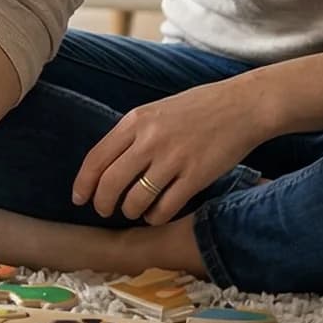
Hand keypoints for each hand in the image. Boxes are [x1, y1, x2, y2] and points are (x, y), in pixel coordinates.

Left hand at [73, 74, 266, 224]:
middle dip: (103, 204)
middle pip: (110, 183)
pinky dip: (156, 217)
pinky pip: (165, 208)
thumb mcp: (158, 111)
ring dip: (131, 212)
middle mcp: (150, 139)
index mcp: (136, 121)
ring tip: (137, 211)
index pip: (96, 158)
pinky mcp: (196, 176)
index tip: (79, 198)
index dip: (83, 184)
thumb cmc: (200, 108)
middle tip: (105, 211)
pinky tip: (158, 213)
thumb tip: (109, 164)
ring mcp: (173, 158)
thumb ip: (134, 134)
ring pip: (135, 200)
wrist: (243, 105)